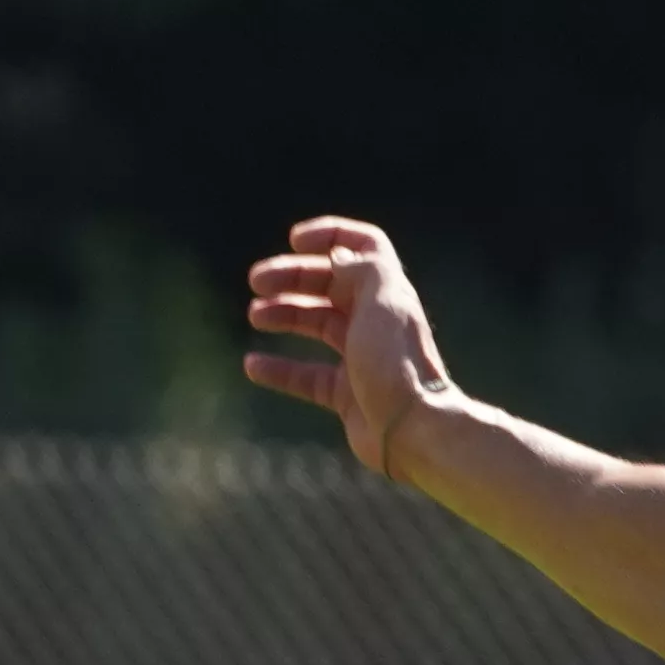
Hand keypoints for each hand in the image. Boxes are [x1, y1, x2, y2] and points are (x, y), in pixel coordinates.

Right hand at [234, 215, 457, 481]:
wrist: (412, 429)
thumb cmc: (396, 362)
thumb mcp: (382, 301)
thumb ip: (361, 268)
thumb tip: (337, 256)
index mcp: (387, 293)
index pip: (363, 246)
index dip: (331, 235)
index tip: (294, 240)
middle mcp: (375, 321)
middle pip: (329, 285)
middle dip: (291, 277)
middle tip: (256, 281)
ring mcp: (360, 358)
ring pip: (316, 325)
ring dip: (284, 314)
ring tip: (255, 315)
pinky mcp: (346, 394)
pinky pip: (306, 376)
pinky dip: (279, 369)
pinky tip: (252, 365)